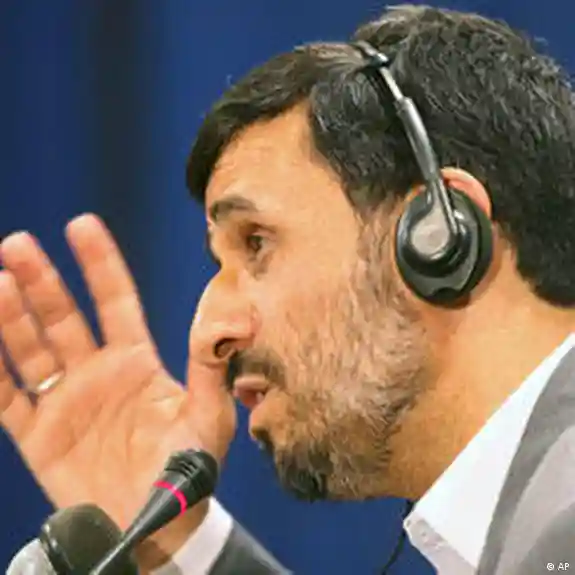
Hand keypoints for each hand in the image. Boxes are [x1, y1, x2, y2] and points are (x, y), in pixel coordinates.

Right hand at [0, 214, 235, 568]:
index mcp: (136, 360)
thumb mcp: (209, 413)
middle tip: (19, 244)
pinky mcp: (39, 435)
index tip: (83, 225)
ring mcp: (65, 401)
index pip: (115, 300)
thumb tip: (237, 319)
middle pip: (63, 316)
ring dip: (11, 316)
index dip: (99, 264)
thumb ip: (213, 365)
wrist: (164, 522)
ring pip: (30, 349)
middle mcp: (96, 372)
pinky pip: (6, 399)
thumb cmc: (190, 466)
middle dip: (42, 281)